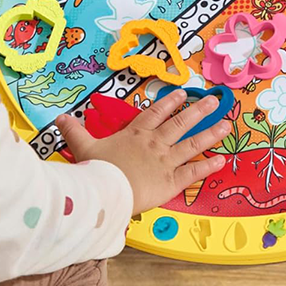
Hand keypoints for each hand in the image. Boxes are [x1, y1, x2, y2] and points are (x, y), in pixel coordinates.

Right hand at [56, 89, 228, 215]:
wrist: (104, 193)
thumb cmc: (95, 171)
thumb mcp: (84, 148)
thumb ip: (74, 131)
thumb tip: (59, 118)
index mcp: (136, 134)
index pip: (156, 113)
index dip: (170, 102)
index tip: (182, 92)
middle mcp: (155, 143)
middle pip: (180, 123)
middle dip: (199, 110)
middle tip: (215, 100)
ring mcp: (165, 161)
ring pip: (192, 143)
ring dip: (210, 133)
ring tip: (227, 124)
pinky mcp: (171, 181)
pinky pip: (193, 172)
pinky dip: (208, 167)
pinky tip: (222, 160)